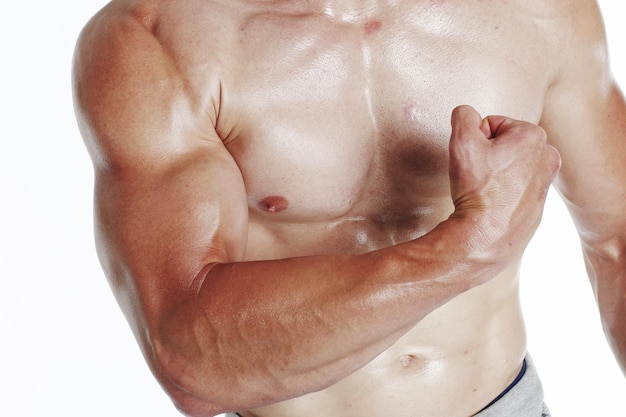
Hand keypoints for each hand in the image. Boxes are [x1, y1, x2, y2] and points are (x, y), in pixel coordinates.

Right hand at [448, 105, 560, 261]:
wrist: (486, 236)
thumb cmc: (477, 189)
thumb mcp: (461, 141)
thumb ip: (463, 115)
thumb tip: (466, 113)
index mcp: (534, 135)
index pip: (492, 124)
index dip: (476, 139)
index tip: (474, 160)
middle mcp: (548, 156)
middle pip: (503, 143)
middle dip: (488, 155)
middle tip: (477, 175)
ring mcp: (545, 183)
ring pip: (508, 165)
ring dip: (493, 173)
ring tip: (484, 190)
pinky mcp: (538, 204)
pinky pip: (513, 188)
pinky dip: (501, 192)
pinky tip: (492, 204)